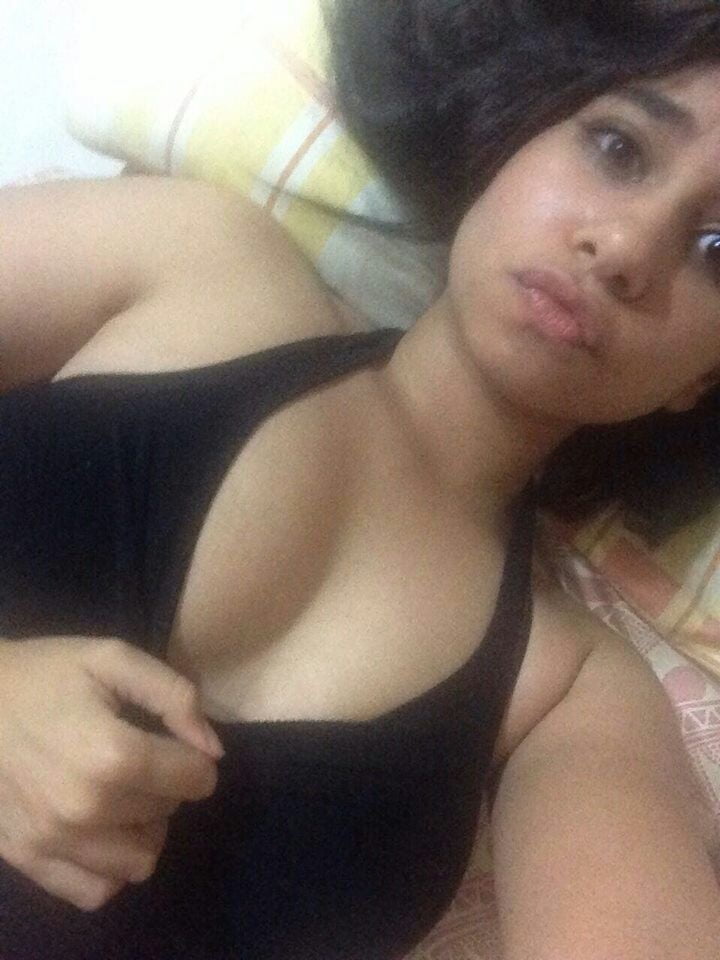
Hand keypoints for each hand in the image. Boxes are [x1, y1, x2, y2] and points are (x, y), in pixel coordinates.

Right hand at [0, 636, 223, 910]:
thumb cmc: (45, 674)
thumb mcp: (113, 658)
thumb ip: (174, 695)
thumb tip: (213, 747)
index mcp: (110, 753)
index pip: (195, 779)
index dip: (197, 758)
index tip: (178, 742)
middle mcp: (84, 808)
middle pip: (168, 814)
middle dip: (168, 786)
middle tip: (142, 758)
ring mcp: (53, 840)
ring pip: (141, 861)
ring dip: (144, 830)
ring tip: (124, 795)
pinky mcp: (28, 859)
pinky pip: (96, 890)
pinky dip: (109, 866)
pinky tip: (101, 829)